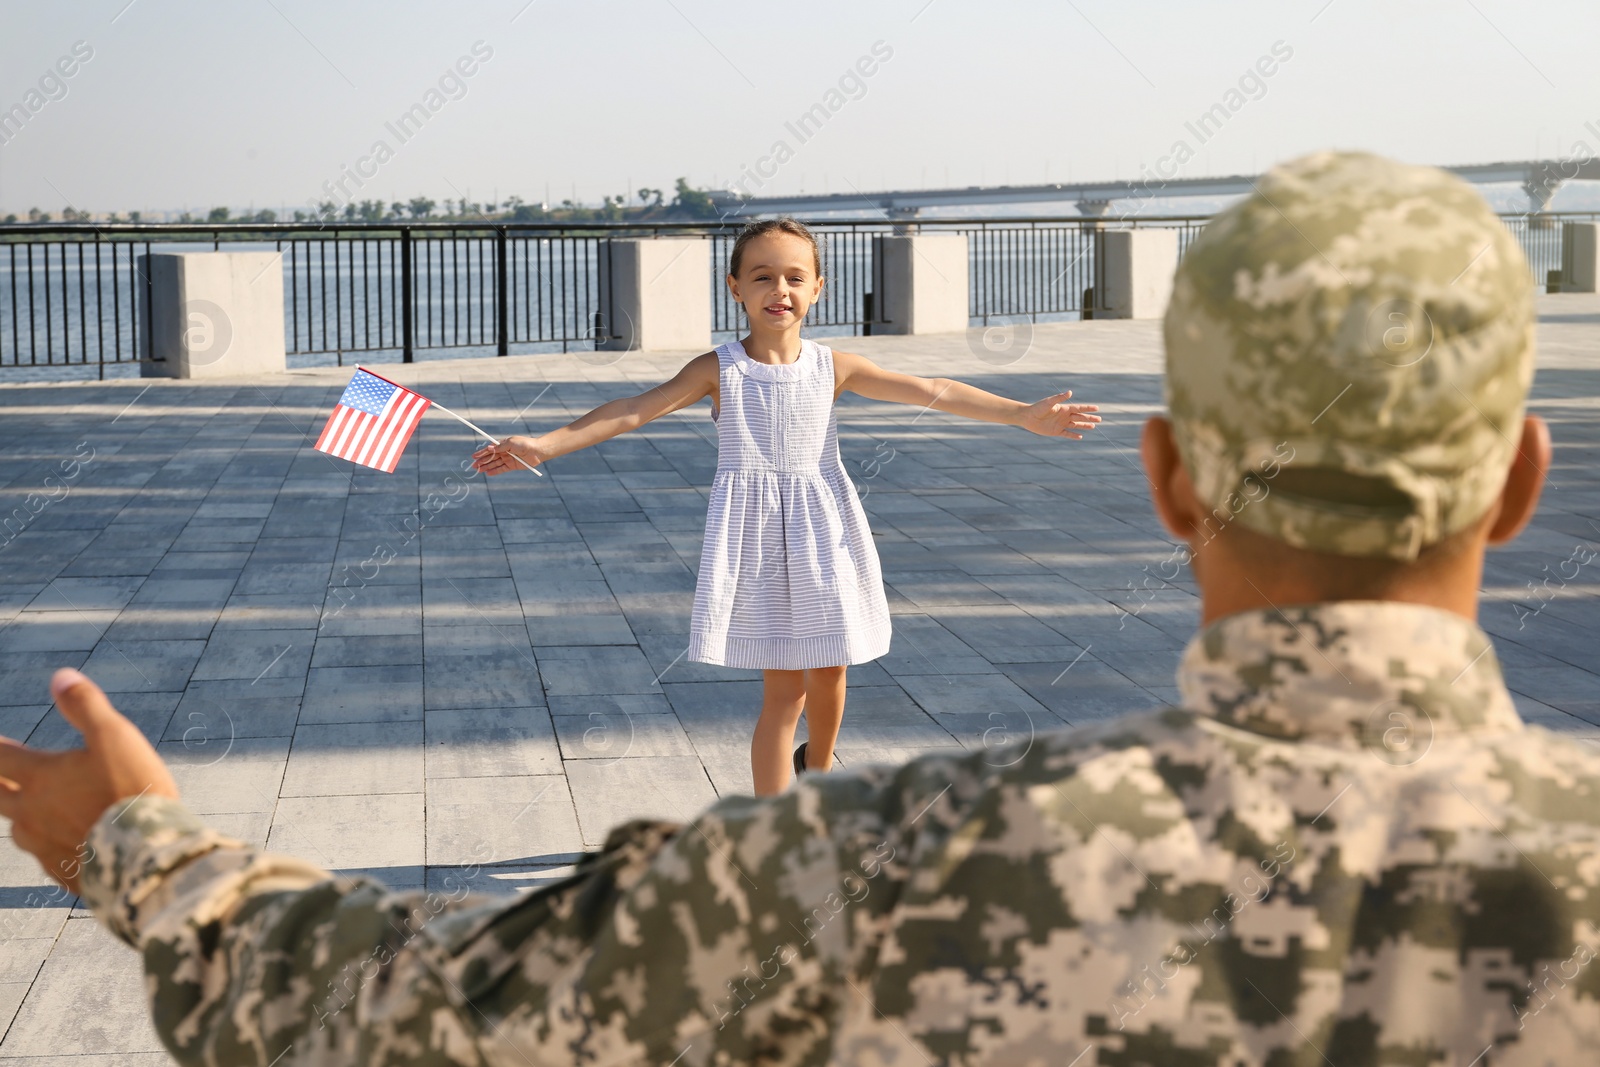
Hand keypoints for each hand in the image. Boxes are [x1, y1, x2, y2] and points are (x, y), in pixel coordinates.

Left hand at [0, 669, 178, 893]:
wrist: (148, 853)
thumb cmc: (132, 789)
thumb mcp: (115, 736)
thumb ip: (85, 705)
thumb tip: (60, 676)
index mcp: (41, 779)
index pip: (0, 758)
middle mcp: (32, 814)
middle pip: (0, 797)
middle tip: (1, 775)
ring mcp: (45, 847)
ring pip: (20, 830)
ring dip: (23, 816)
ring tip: (31, 811)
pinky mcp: (65, 873)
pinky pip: (48, 857)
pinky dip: (52, 845)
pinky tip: (65, 845)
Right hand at [471, 435, 542, 475]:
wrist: (537, 451)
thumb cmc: (524, 444)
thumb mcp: (511, 443)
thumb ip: (500, 447)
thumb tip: (489, 448)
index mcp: (503, 445)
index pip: (489, 449)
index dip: (481, 453)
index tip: (473, 456)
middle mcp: (504, 452)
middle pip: (490, 457)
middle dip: (482, 461)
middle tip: (474, 466)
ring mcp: (508, 459)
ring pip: (494, 464)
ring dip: (486, 467)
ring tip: (478, 470)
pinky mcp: (512, 466)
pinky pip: (501, 469)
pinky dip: (495, 471)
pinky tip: (488, 473)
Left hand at [1019, 391, 1100, 438]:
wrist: (1028, 417)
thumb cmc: (1038, 408)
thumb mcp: (1049, 402)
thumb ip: (1059, 398)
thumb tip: (1070, 392)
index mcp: (1064, 408)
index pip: (1079, 408)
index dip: (1088, 408)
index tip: (1097, 408)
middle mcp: (1064, 416)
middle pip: (1080, 417)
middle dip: (1090, 418)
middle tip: (1100, 419)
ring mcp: (1061, 424)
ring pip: (1076, 425)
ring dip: (1084, 426)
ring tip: (1093, 427)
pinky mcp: (1056, 431)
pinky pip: (1067, 434)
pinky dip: (1073, 435)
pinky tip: (1080, 436)